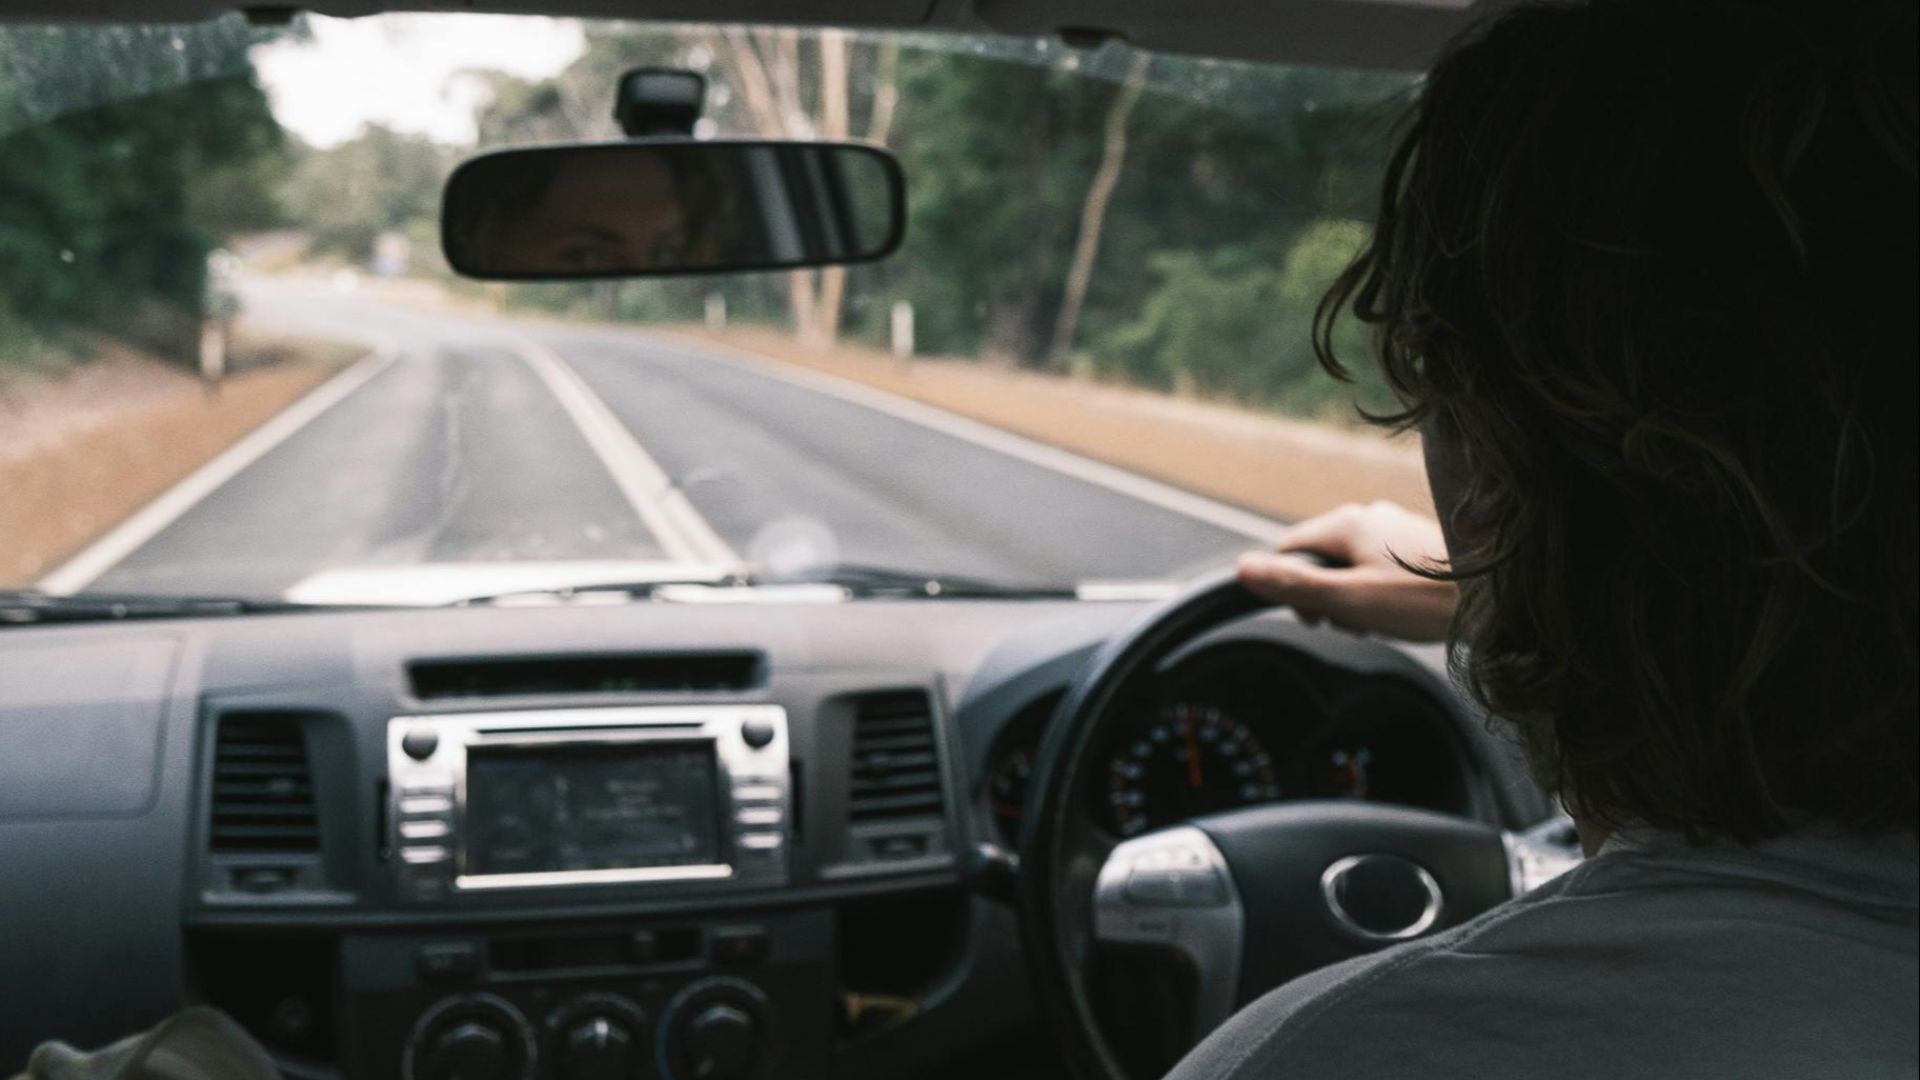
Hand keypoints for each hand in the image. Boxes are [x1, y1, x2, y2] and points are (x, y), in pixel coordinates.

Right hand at [1236, 501, 1456, 641]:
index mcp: (1347, 522)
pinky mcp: (1419, 548)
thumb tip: (1242, 569)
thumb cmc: (1425, 599)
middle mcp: (1370, 517)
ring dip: (1357, 601)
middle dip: (1329, 599)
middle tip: (1354, 623)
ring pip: (1352, 570)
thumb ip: (1294, 586)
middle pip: (1321, 562)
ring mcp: (1396, 531)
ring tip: (1385, 620)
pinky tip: (1406, 613)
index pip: (1289, 551)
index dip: (1290, 589)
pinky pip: (1380, 572)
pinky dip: (1383, 596)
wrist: (1498, 597)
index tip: (1314, 617)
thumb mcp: (1349, 599)